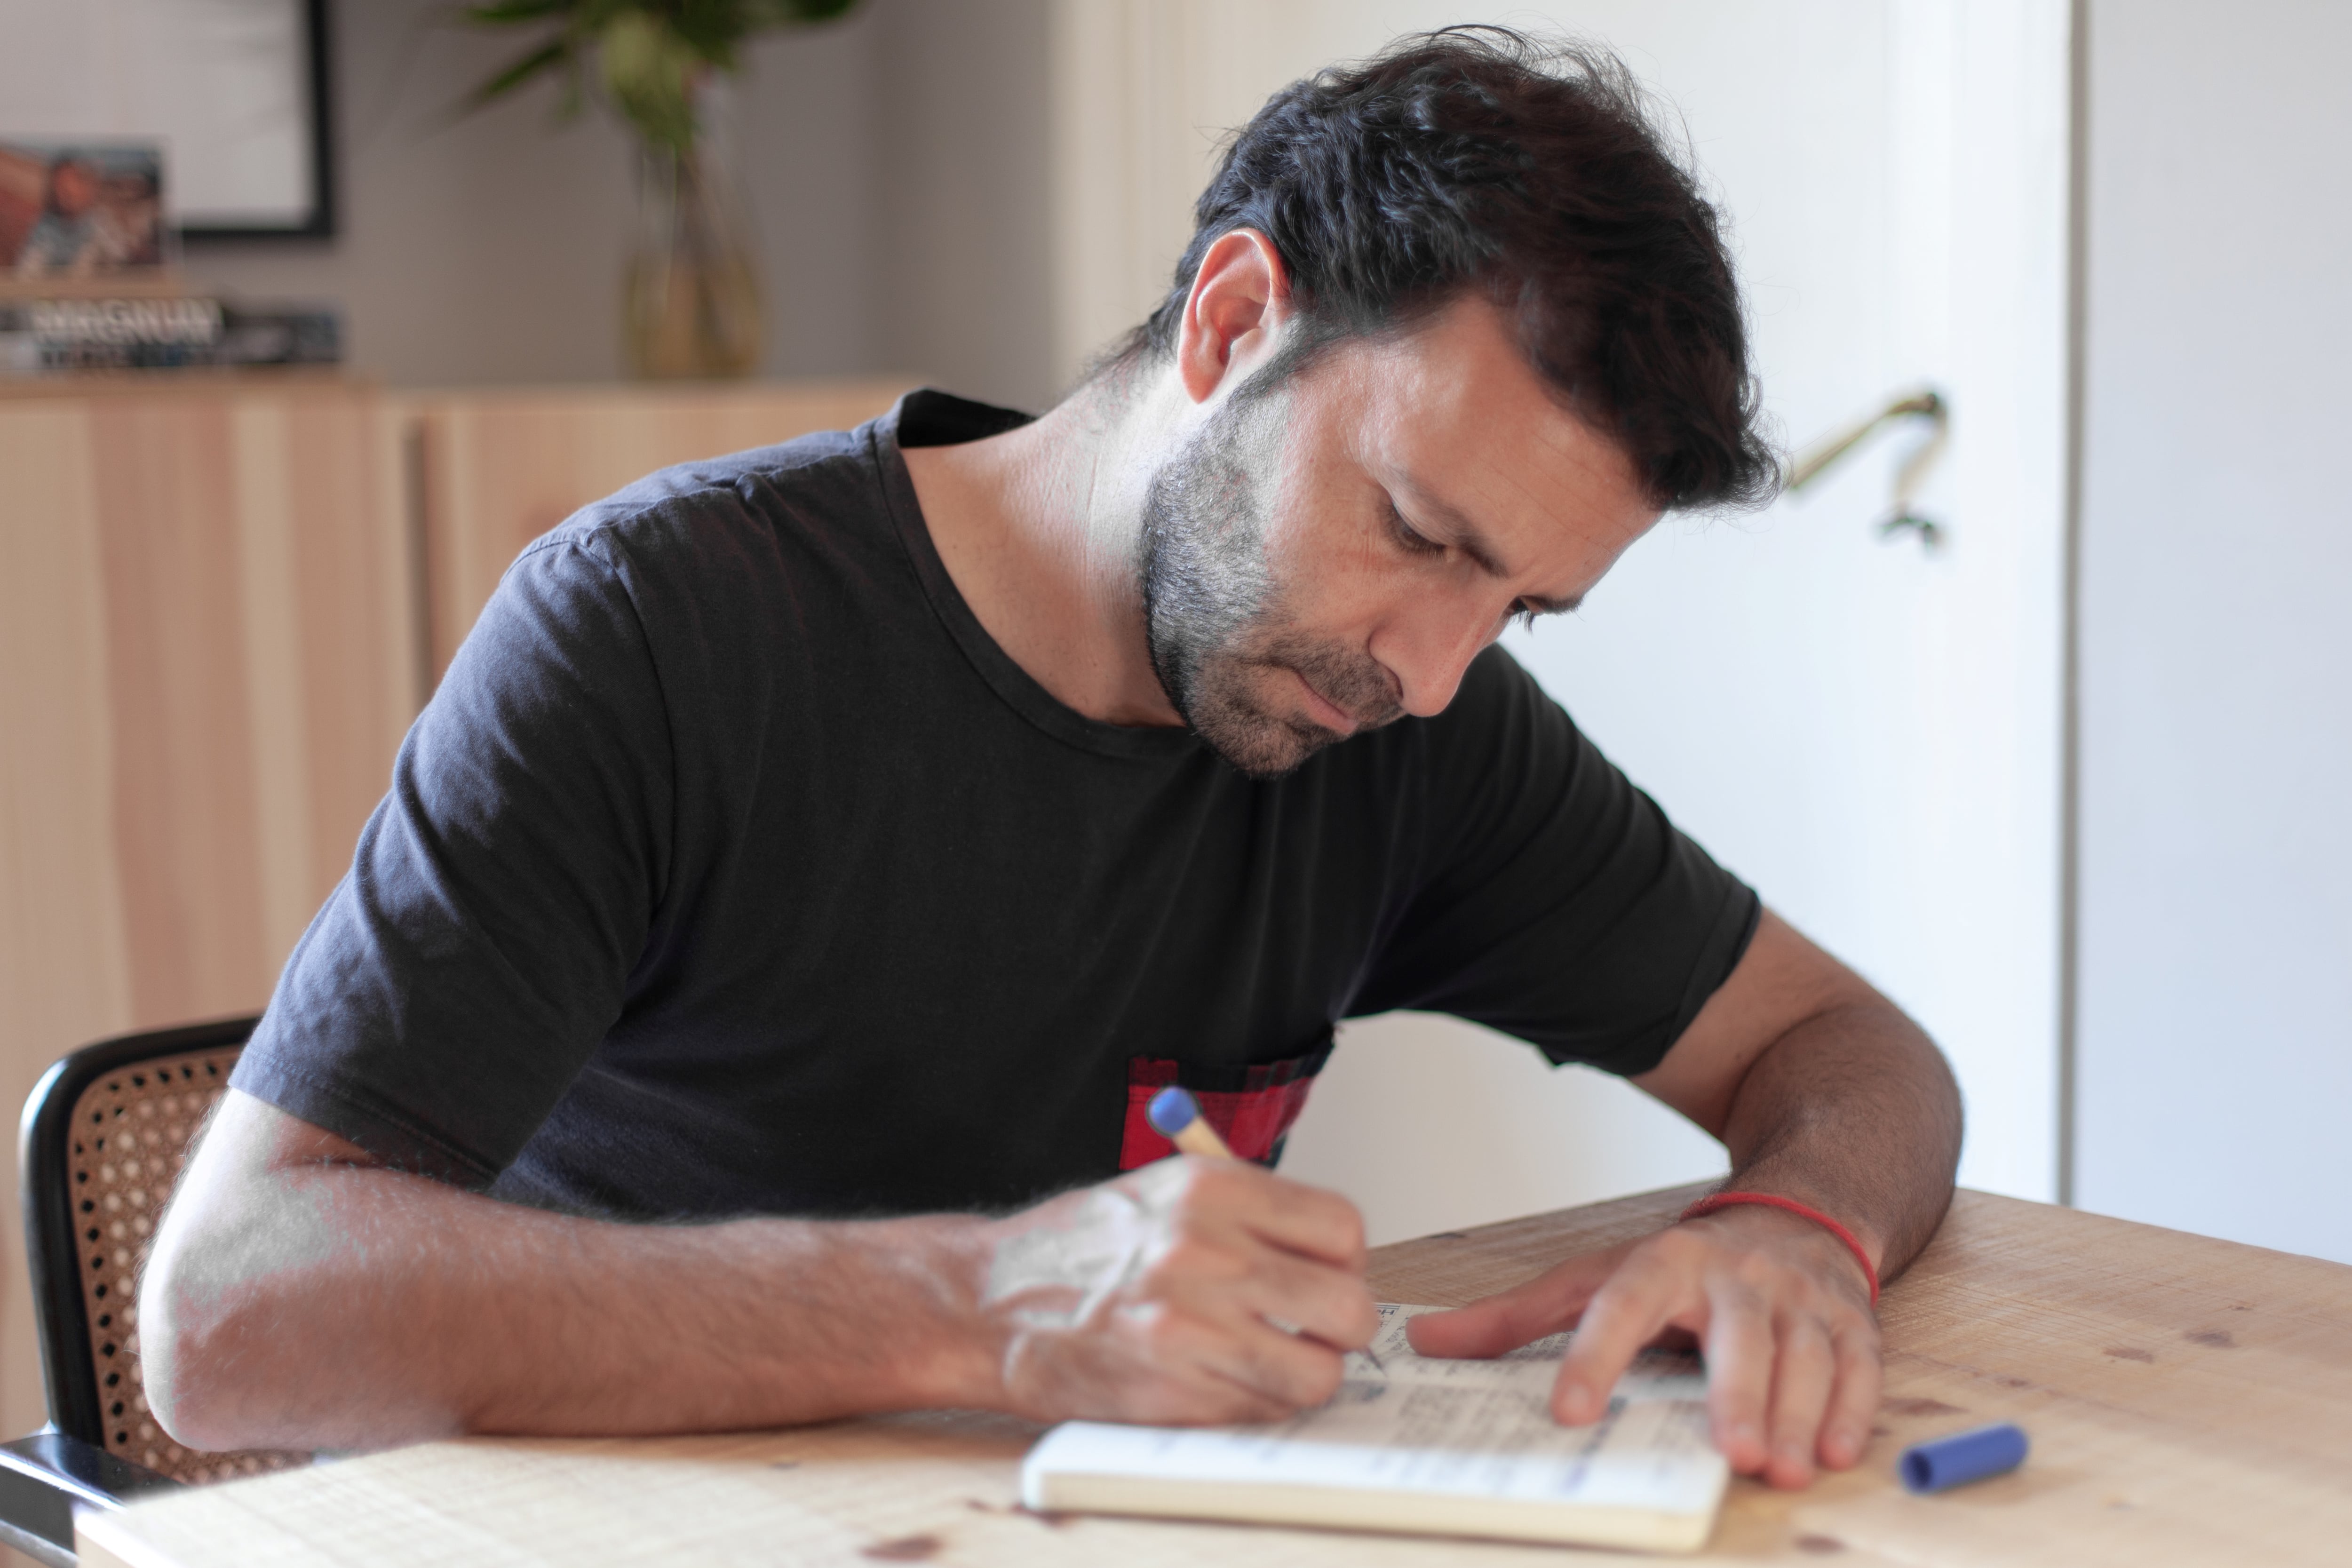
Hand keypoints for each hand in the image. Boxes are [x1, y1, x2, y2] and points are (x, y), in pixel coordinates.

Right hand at [976, 1157, 1378, 1424]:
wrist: (993, 1304)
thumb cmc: (1081, 1249)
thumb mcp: (1166, 1191)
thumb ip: (1249, 1213)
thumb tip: (1334, 1252)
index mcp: (1211, 1189)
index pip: (1342, 1228)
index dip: (1345, 1260)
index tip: (1327, 1274)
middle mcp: (1206, 1250)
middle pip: (1347, 1305)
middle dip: (1340, 1325)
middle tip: (1313, 1328)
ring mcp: (1191, 1324)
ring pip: (1318, 1371)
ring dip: (1305, 1374)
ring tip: (1270, 1359)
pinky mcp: (1174, 1387)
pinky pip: (1265, 1409)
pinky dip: (1258, 1403)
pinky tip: (1222, 1379)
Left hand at [1405, 1205, 1880, 1487]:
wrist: (1796, 1211)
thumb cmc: (1685, 1265)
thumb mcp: (1596, 1277)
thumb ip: (1515, 1317)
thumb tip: (1421, 1340)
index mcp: (1665, 1263)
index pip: (1622, 1306)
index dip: (1595, 1355)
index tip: (1571, 1409)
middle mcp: (1737, 1277)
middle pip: (1737, 1334)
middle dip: (1737, 1394)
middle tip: (1731, 1451)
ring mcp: (1800, 1299)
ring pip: (1804, 1355)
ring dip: (1798, 1414)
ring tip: (1782, 1467)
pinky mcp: (1853, 1323)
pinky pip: (1860, 1366)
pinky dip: (1853, 1410)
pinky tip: (1838, 1452)